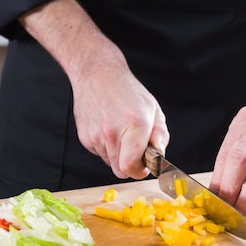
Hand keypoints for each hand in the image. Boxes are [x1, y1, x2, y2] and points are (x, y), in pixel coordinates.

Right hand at [19, 0, 168, 179]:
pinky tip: (108, 128)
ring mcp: (95, 135)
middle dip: (130, 166)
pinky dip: (106, 147)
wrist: (97, 74)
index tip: (145, 166)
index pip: (131, 167)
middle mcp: (112, 132)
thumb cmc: (127, 91)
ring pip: (110, 162)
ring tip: (120, 132)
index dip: (140, 171)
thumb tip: (159, 156)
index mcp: (134, 125)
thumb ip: (160, 136)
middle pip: (120, 171)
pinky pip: (100, 153)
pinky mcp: (84, 137)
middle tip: (136, 151)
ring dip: (118, 155)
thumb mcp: (153, 110)